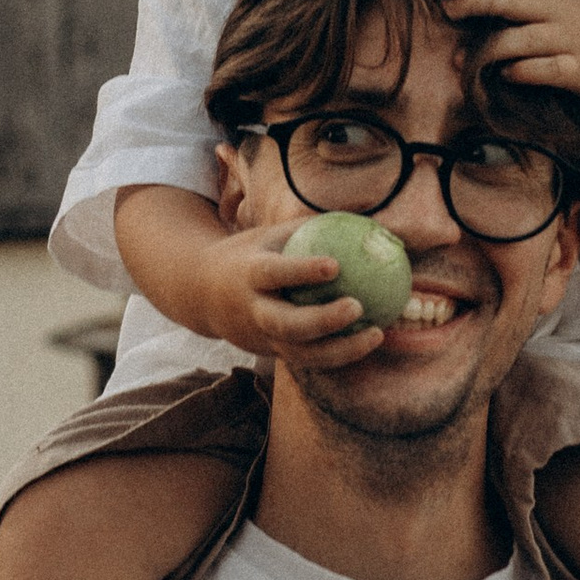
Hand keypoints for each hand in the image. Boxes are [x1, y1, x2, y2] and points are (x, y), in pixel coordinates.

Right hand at [192, 218, 389, 369]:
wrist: (202, 295)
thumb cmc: (249, 255)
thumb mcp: (268, 235)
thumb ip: (309, 227)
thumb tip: (362, 219)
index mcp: (248, 275)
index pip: (274, 273)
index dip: (301, 271)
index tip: (334, 265)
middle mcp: (254, 311)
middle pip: (286, 324)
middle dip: (322, 320)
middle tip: (357, 306)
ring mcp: (262, 338)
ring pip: (302, 353)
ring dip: (341, 349)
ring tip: (377, 334)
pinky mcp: (273, 354)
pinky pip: (309, 359)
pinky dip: (341, 354)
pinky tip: (370, 342)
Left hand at [448, 0, 579, 110]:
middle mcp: (563, 11)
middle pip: (512, 0)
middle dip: (475, 1)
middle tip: (447, 9)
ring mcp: (572, 41)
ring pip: (523, 39)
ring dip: (489, 47)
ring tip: (460, 57)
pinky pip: (546, 70)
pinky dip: (522, 72)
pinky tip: (505, 75)